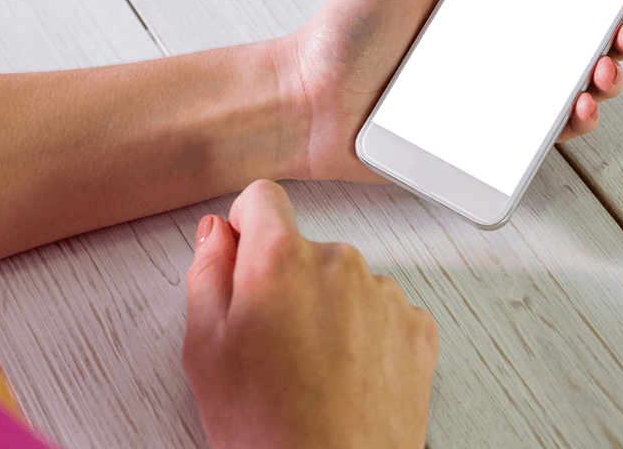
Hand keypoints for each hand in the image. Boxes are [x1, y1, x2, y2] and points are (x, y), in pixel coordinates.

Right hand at [184, 180, 438, 448]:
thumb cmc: (269, 430)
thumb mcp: (205, 350)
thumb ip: (208, 274)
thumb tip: (217, 235)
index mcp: (280, 261)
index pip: (263, 198)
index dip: (248, 226)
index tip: (245, 253)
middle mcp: (338, 264)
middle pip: (305, 248)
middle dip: (287, 281)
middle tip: (272, 344)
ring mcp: (384, 294)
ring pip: (345, 281)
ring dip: (329, 309)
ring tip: (312, 370)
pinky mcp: (417, 325)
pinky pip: (384, 310)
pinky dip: (367, 334)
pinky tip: (346, 375)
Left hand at [281, 0, 622, 182]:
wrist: (305, 101)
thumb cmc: (344, 29)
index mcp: (485, 1)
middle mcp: (496, 47)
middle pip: (582, 40)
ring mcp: (491, 93)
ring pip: (571, 88)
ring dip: (605, 81)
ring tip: (606, 75)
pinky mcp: (479, 138)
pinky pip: (538, 134)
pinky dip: (569, 126)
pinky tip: (579, 113)